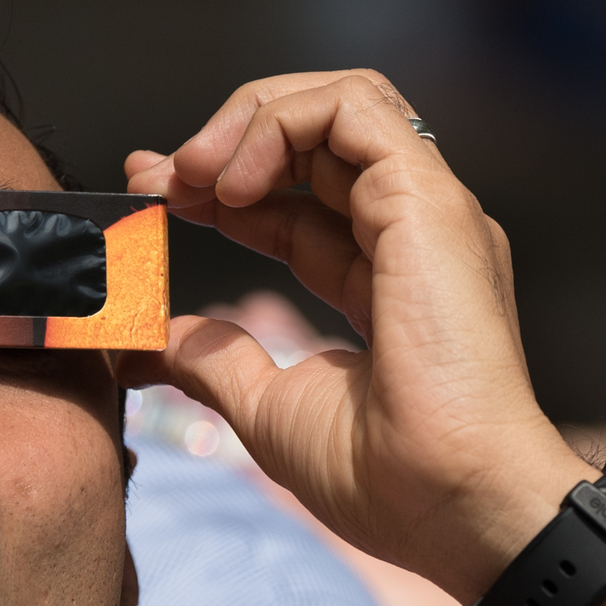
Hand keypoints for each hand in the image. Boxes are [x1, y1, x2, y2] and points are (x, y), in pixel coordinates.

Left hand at [118, 71, 583, 604]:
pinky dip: (281, 124)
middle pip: (320, 138)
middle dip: (226, 140)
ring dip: (253, 120)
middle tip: (158, 177)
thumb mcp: (269, 410)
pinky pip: (352, 109)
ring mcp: (429, 212)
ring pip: (344, 102)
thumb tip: (149, 343)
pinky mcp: (428, 200)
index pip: (297, 201)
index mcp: (389, 281)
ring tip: (193, 172)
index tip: (151, 196)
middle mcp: (416, 234)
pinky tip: (231, 182)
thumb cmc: (390, 480)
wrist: (456, 503)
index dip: (218, 186)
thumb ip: (215, 362)